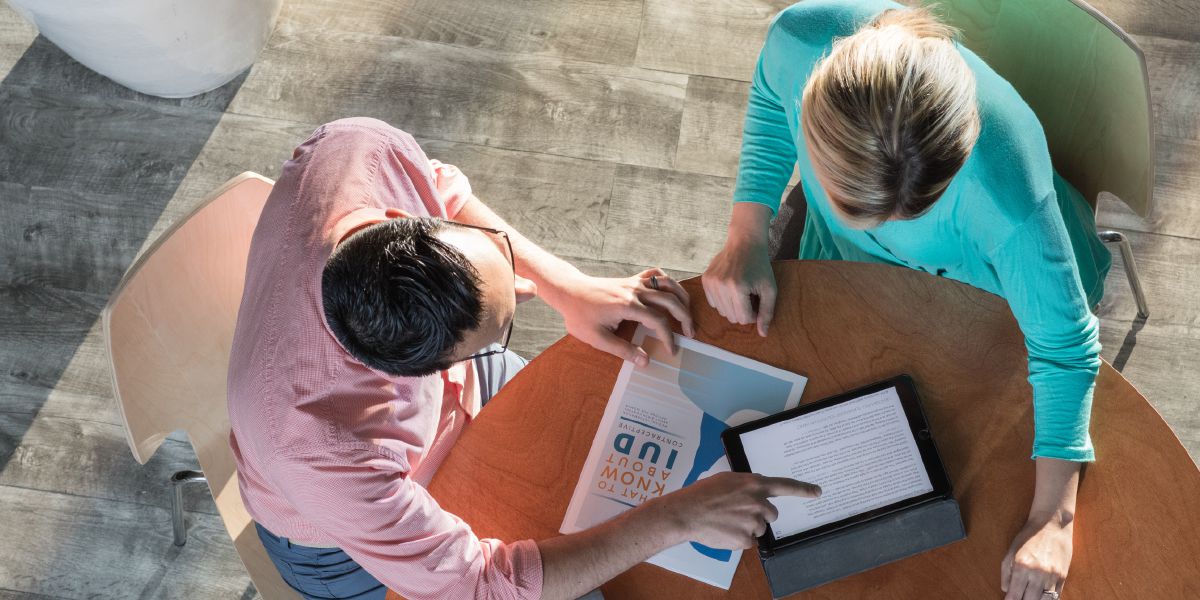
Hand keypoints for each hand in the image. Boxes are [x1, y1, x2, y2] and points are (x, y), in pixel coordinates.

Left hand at [545, 267, 692, 365]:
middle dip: (685, 317)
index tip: (671, 351)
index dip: (669, 337)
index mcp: (628, 306)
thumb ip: (623, 350)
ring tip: (688, 312)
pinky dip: (667, 281)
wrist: (568, 291)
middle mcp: (635, 291)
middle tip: (690, 333)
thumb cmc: (579, 315)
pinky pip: (655, 274)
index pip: (659, 321)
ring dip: (682, 297)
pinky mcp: (631, 279)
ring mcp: (634, 282)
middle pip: (670, 300)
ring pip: (667, 284)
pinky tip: (670, 293)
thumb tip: (645, 361)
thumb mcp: (598, 339)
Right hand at [652, 472, 820, 549]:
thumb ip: (746, 486)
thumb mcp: (727, 480)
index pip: (785, 486)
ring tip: (726, 521)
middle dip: (759, 515)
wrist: (687, 512)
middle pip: (771, 514)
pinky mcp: (746, 539)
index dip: (803, 490)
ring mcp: (753, 521)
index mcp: (754, 484)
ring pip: (758, 529)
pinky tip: (724, 531)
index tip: (817, 492)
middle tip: (738, 513)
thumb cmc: (702, 494)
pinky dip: (737, 539)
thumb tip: (754, 493)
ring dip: (746, 528)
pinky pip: (748, 542)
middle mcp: (758, 502)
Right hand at [702, 234, 775, 336]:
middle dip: (743, 311)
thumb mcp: (770, 289)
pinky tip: (730, 288)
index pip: (743, 319)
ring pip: (722, 312)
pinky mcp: (705, 280)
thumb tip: (763, 334)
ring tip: (740, 291)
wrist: (744, 243)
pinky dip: (723, 300)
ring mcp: (710, 282)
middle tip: (750, 296)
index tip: (757, 301)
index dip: (754, 314)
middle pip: (732, 318)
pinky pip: (713, 303)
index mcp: (738, 288)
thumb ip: (767, 312)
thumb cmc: (760, 266)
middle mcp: (721, 286)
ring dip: (733, 306)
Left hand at [1002, 515, 1072, 599]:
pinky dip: (1048, 599)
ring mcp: (1052, 576)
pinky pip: (1056, 596)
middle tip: (1019, 598)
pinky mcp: (1063, 576)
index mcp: (1022, 567)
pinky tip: (1041, 596)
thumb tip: (1006, 591)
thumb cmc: (1028, 538)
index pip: (1015, 595)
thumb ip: (1006, 574)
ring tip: (1030, 596)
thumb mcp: (1010, 552)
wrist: (1051, 525)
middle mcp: (1038, 573)